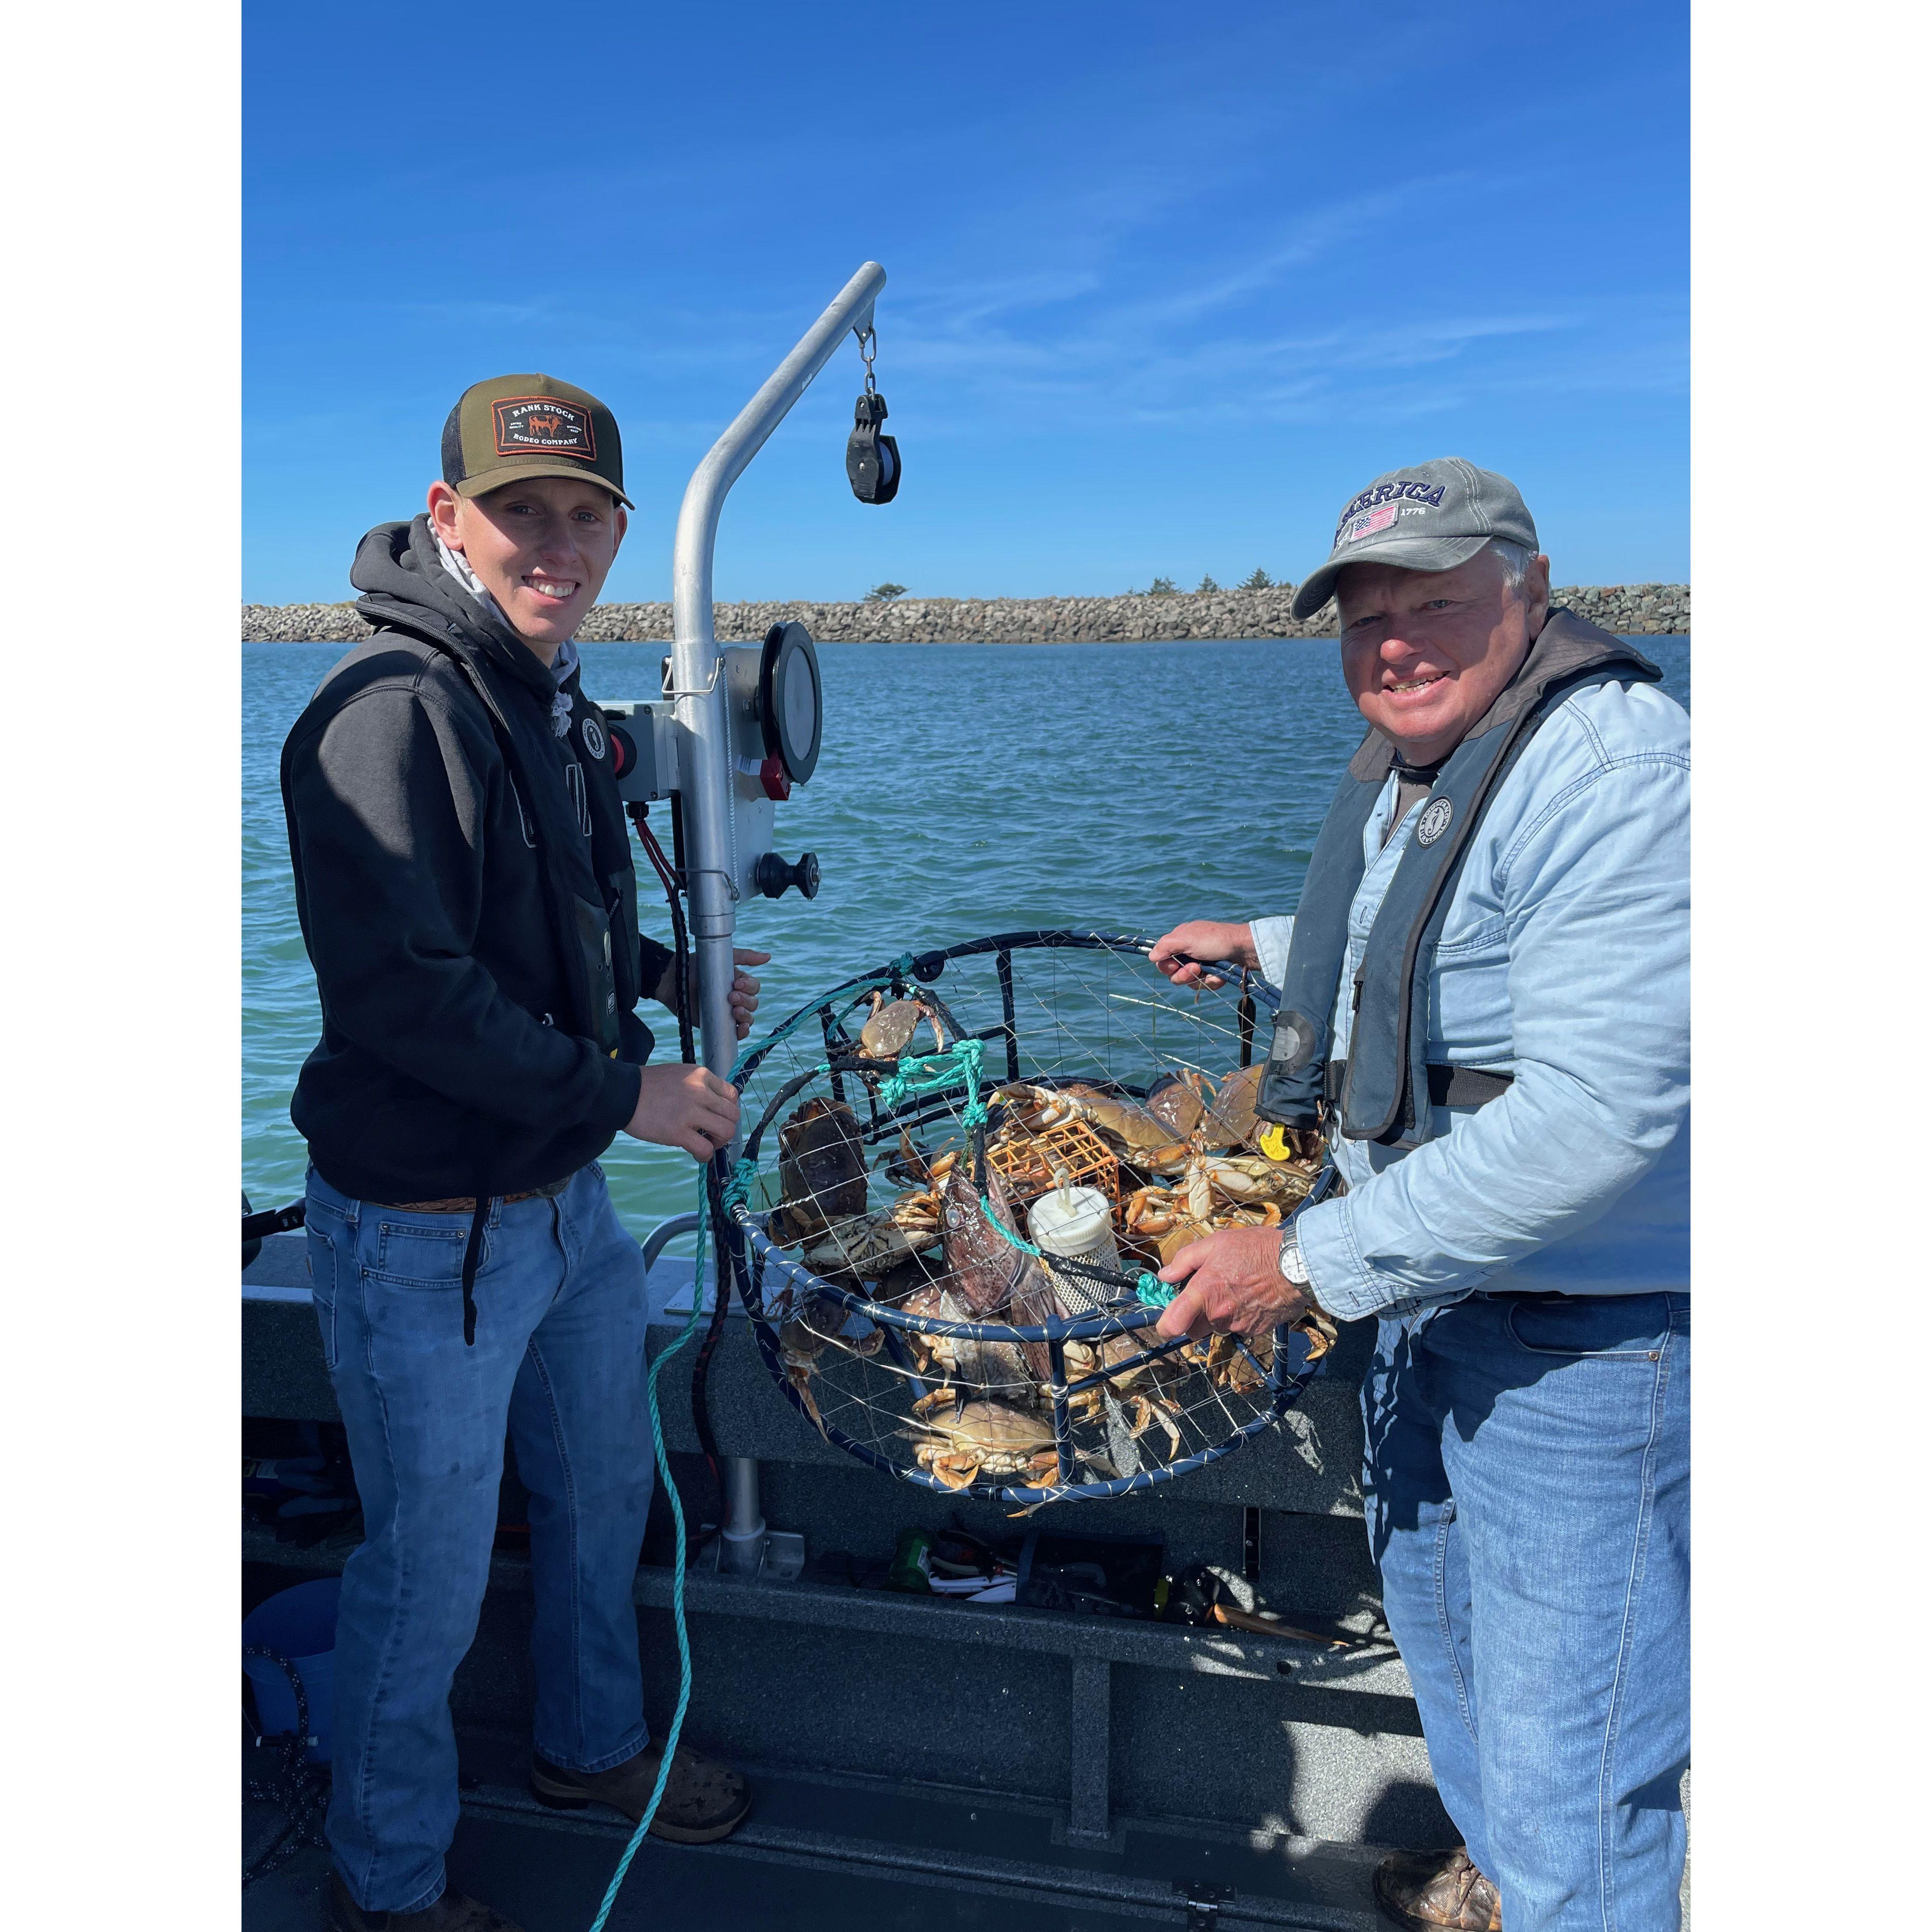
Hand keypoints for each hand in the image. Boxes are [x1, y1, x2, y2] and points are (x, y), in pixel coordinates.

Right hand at [623, 1063, 740, 1162]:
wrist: (623, 1093)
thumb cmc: (648, 1085)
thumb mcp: (680, 1074)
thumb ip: (699, 1086)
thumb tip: (713, 1105)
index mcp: (701, 1076)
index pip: (732, 1095)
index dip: (727, 1110)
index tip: (716, 1117)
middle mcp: (700, 1092)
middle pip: (732, 1115)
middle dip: (726, 1127)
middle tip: (713, 1134)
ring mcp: (690, 1112)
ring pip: (726, 1131)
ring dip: (720, 1141)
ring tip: (707, 1143)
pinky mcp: (678, 1132)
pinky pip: (705, 1149)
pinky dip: (705, 1155)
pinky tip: (697, 1154)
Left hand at [653, 949, 772, 1041]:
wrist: (672, 980)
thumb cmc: (695, 965)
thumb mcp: (720, 957)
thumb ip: (745, 956)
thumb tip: (768, 957)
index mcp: (739, 982)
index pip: (754, 987)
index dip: (749, 987)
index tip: (737, 984)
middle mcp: (736, 998)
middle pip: (753, 1003)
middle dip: (746, 1001)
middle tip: (731, 997)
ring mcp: (728, 1012)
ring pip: (748, 1018)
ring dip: (746, 1016)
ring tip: (735, 1011)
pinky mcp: (719, 1025)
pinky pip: (737, 1032)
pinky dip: (742, 1032)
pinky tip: (739, 1027)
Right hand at [1148, 920, 1258, 989]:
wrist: (1245, 949)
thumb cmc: (1215, 940)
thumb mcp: (1187, 939)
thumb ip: (1166, 946)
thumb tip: (1150, 956)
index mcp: (1180, 940)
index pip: (1162, 959)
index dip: (1166, 966)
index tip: (1175, 965)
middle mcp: (1188, 952)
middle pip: (1173, 974)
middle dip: (1183, 975)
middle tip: (1196, 968)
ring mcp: (1201, 964)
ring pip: (1189, 982)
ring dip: (1198, 979)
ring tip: (1209, 971)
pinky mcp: (1213, 974)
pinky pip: (1204, 985)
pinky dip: (1211, 981)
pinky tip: (1219, 975)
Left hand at [1153, 1225, 1315, 1340]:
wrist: (1295, 1265)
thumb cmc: (1254, 1249)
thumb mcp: (1215, 1243)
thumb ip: (1185, 1260)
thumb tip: (1165, 1275)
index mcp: (1203, 1293)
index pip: (1172, 1326)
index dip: (1165, 1326)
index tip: (1166, 1321)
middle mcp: (1218, 1315)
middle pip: (1193, 1330)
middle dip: (1194, 1318)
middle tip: (1205, 1296)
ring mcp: (1238, 1325)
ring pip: (1218, 1328)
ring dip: (1219, 1315)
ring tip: (1235, 1290)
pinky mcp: (1256, 1330)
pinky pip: (1239, 1327)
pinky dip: (1240, 1316)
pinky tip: (1251, 1297)